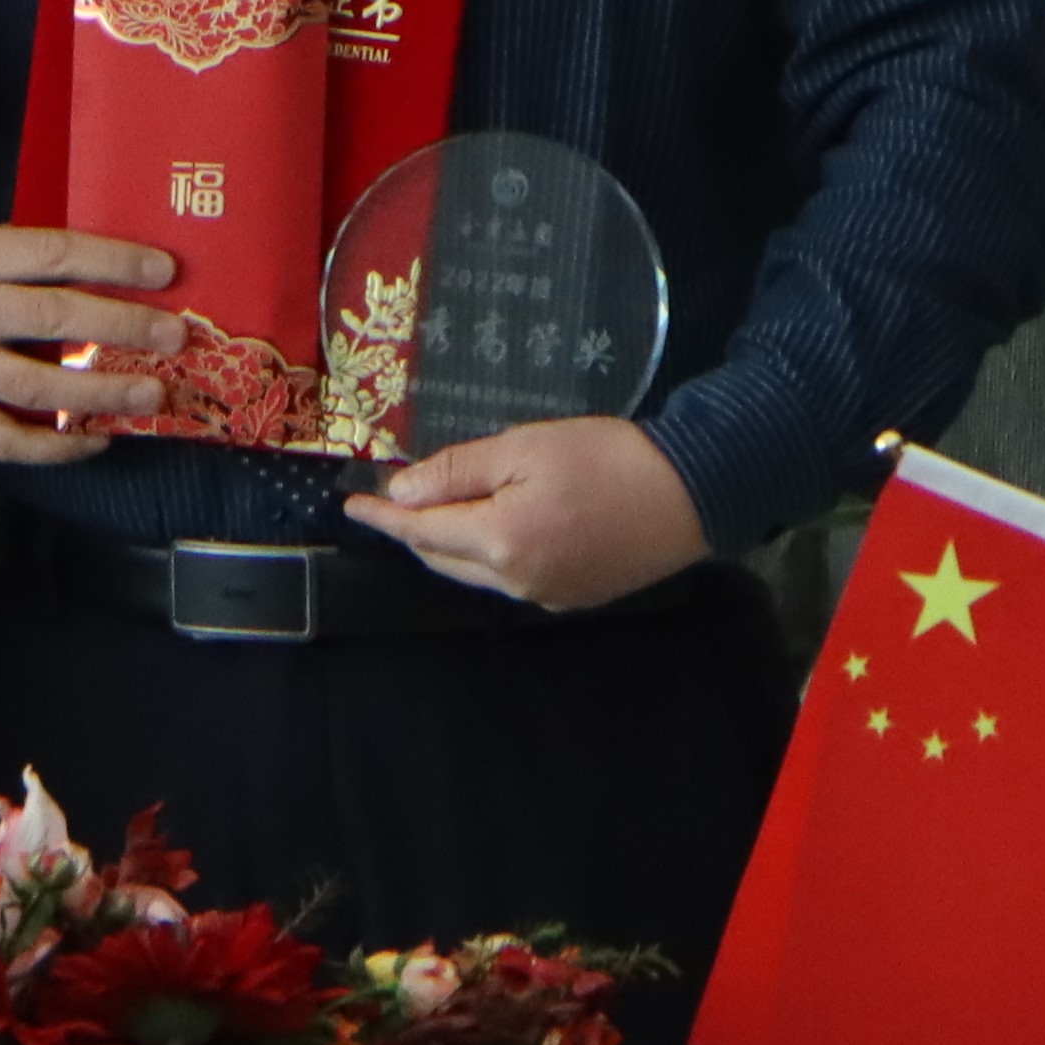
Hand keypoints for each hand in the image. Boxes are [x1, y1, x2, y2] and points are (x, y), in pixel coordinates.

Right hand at [0, 227, 180, 465]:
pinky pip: (10, 441)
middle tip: (174, 335)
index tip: (165, 271)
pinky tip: (98, 439)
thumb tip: (129, 281)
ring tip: (153, 394)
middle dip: (121, 326)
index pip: (51, 254)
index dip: (111, 261)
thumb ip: (31, 263)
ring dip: (102, 393)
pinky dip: (59, 446)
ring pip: (37, 387)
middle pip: (51, 318)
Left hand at [344, 415, 713, 611]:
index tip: (352, 504)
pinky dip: (489, 553)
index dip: (383, 517)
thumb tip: (403, 494)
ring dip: (450, 543)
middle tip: (394, 497)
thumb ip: (458, 472)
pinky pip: (510, 578)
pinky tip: (494, 526)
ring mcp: (546, 596)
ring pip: (476, 573)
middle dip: (414, 530)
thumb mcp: (525, 448)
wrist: (693, 491)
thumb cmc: (607, 457)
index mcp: (500, 544)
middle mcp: (516, 583)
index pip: (421, 532)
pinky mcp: (572, 596)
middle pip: (444, 559)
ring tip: (438, 508)